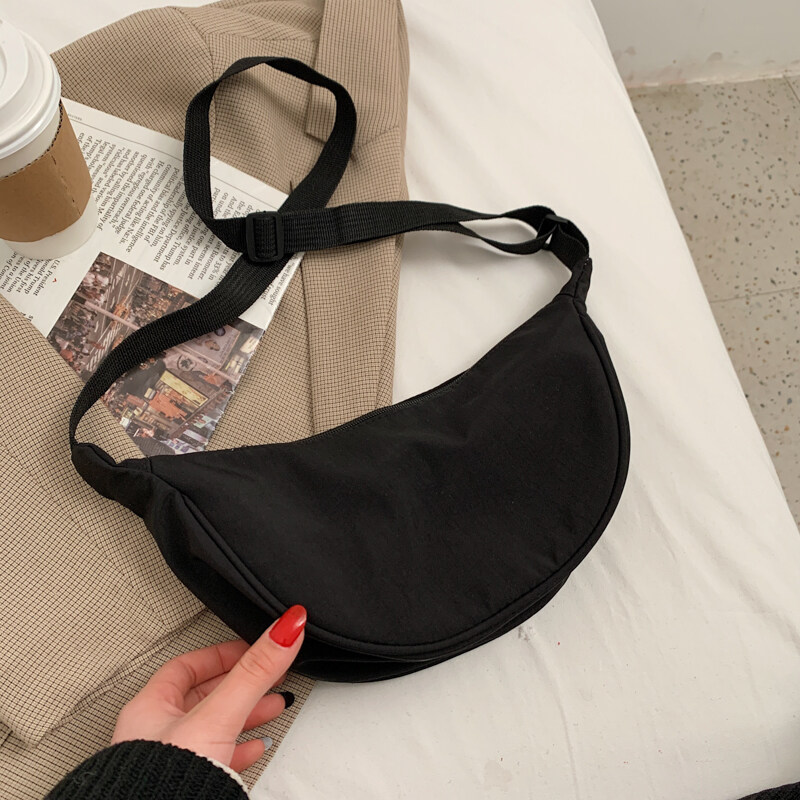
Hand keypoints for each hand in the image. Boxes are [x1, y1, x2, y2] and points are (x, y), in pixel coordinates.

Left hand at [111, 605, 306, 771]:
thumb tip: (284, 630)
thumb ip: (253, 673)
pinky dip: (241, 747)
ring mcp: (169, 762)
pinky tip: (256, 747)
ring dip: (247, 713)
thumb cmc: (163, 781)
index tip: (250, 649)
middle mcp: (155, 734)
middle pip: (205, 695)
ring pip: (213, 726)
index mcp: (149, 708)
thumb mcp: (219, 715)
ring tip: (273, 705)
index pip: (187, 665)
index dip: (222, 654)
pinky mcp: (184, 786)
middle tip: (270, 674)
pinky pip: (216, 757)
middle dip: (243, 683)